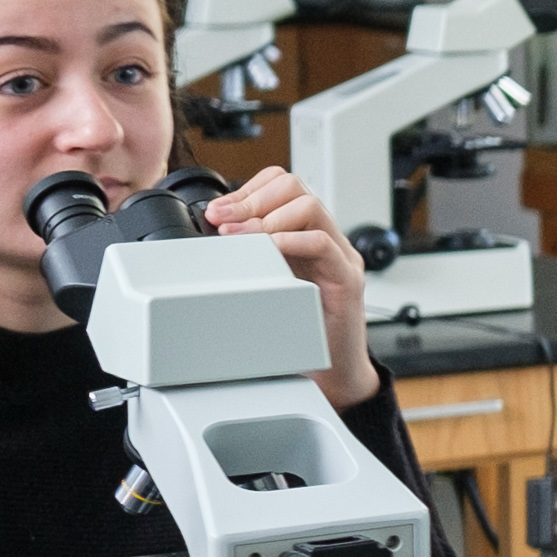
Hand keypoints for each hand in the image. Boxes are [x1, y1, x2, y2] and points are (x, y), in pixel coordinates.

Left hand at [201, 165, 379, 405]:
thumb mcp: (268, 285)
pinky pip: (322, 244)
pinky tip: (269, 252)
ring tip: (242, 238)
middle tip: (224, 222)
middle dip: (252, 199)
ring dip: (267, 218)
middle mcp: (326, 239)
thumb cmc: (302, 333)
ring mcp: (339, 257)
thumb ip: (249, 258)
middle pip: (294, 185)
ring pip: (308, 206)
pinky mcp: (346, 279)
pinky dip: (290, 242)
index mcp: (305, 235)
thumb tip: (210, 238)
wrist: (334, 372)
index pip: (282, 184)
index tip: (217, 212)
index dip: (247, 190)